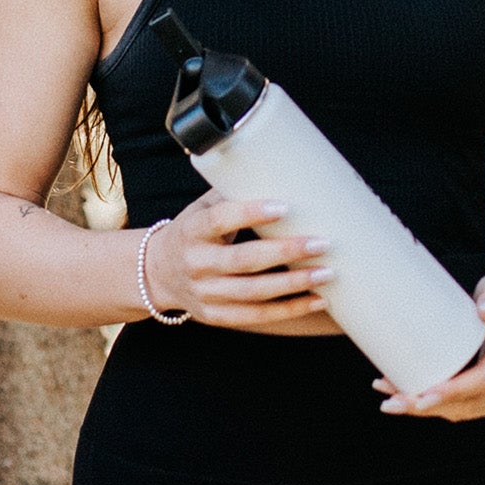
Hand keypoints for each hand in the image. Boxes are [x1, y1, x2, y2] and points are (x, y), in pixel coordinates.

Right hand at [143, 194, 331, 328]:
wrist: (157, 273)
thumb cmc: (195, 231)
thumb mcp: (203, 208)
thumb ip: (234, 192)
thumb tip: (284, 168)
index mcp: (192, 230)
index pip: (219, 220)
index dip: (251, 213)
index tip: (285, 207)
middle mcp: (196, 264)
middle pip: (244, 260)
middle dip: (286, 252)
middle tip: (323, 242)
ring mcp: (205, 293)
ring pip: (253, 293)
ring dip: (294, 284)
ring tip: (328, 273)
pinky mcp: (216, 316)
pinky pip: (256, 316)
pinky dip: (290, 309)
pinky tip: (319, 299)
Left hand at [374, 266, 484, 421]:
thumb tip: (484, 311)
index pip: (483, 381)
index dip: (452, 392)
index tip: (422, 395)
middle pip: (467, 403)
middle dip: (426, 406)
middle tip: (391, 402)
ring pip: (461, 411)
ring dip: (425, 409)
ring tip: (390, 399)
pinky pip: (463, 409)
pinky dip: (435, 407)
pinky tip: (408, 400)